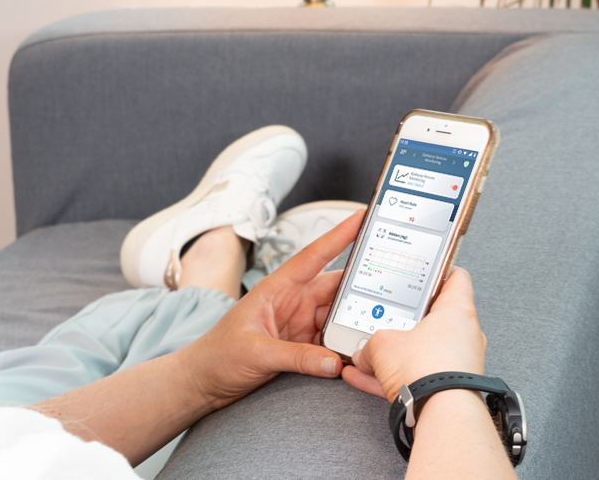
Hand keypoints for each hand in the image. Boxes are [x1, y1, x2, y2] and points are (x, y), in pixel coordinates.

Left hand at [175, 210, 363, 409]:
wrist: (204, 383)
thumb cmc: (217, 356)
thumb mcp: (255, 353)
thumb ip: (295, 358)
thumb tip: (333, 362)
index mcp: (276, 289)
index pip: (313, 256)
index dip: (338, 236)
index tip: (361, 217)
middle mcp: (291, 302)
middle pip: (335, 289)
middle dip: (362, 286)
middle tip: (394, 285)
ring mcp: (298, 324)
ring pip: (338, 316)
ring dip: (356, 321)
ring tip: (380, 325)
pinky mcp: (302, 346)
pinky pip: (333, 342)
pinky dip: (347, 346)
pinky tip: (361, 350)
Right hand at [341, 268, 486, 400]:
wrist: (440, 414)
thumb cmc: (426, 369)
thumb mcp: (382, 343)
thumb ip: (371, 343)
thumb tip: (364, 353)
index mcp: (457, 312)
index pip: (456, 279)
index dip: (440, 270)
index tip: (427, 268)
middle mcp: (464, 337)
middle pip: (433, 319)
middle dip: (405, 321)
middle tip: (385, 316)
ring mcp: (458, 365)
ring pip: (420, 352)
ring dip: (394, 354)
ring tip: (365, 354)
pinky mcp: (448, 389)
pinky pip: (414, 378)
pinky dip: (390, 378)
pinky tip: (364, 379)